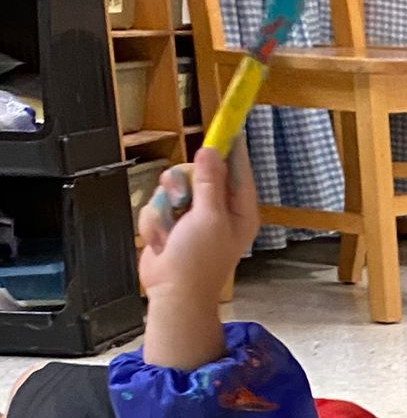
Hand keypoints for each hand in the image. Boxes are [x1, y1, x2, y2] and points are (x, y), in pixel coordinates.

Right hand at [138, 142, 259, 307]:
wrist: (172, 293)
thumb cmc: (198, 262)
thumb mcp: (209, 217)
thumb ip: (210, 182)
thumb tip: (211, 151)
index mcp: (240, 210)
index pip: (238, 169)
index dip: (231, 147)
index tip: (227, 124)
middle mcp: (218, 210)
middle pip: (198, 171)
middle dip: (182, 183)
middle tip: (180, 198)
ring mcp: (193, 216)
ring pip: (173, 185)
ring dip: (166, 206)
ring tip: (171, 230)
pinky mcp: (171, 222)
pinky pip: (157, 204)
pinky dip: (156, 222)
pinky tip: (163, 240)